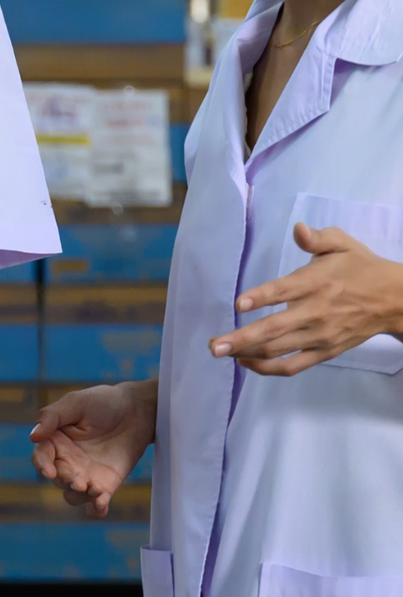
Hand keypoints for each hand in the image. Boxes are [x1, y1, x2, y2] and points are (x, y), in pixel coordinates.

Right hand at [31, 381, 155, 519]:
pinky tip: (102, 504)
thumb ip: (52, 417)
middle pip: (57, 480)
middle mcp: (67, 460)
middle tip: (79, 481)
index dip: (42, 465)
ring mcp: (86, 474)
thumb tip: (33, 437)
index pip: (41, 457)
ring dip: (80, 496)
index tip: (49, 471)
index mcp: (55, 441)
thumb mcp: (75, 402)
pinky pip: (96, 504)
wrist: (137, 411)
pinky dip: (96, 509)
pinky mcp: (106, 485)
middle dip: (66, 482)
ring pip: (73, 495)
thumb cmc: (103, 402)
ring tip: (95, 490)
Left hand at [215, 224, 402, 376]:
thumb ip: (317, 238)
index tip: (238, 304)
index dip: (260, 298)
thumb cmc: (360, 268)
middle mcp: (316, 312)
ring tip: (219, 351)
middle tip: (213, 345)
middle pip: (275, 329)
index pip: (284, 291)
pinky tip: (246, 362)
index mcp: (316, 283)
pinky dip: (268, 367)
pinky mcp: (324, 352)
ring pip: (279, 350)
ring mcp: (320, 336)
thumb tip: (298, 229)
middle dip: (241, 338)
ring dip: (246, 352)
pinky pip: (293, 365)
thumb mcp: (343, 244)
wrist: (394, 300)